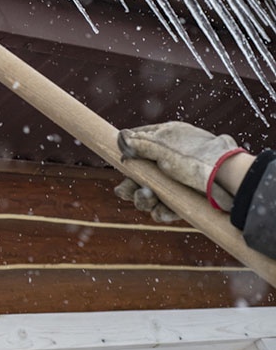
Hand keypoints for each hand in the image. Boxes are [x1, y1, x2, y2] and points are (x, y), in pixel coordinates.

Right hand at [115, 121, 244, 213]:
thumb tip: (120, 137)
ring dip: (142, 199)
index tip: (121, 161)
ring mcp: (175, 182)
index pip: (137, 144)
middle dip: (130, 185)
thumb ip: (138, 143)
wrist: (229, 181)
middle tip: (128, 189)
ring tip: (149, 198)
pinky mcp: (183, 201)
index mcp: (164, 140)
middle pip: (137, 175)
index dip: (126, 154)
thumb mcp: (162, 146)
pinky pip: (163, 210)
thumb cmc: (196, 158)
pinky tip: (162, 209)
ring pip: (147, 194)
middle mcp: (168, 161)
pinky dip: (160, 212)